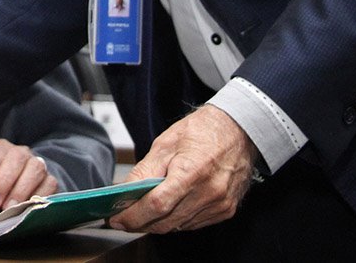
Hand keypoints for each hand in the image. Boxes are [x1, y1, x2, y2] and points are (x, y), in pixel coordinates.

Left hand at [0, 139, 58, 214]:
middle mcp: (20, 153)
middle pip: (14, 160)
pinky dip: (38, 196)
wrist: (23, 186)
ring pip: (34, 169)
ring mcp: (38, 165)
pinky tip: (27, 208)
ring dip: (20, 190)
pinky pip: (49, 184)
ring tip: (9, 209)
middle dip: (1, 183)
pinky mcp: (51, 180)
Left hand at [108, 105, 255, 233]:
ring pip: (179, 226)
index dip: (133, 216)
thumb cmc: (202, 131)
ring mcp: (219, 204)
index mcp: (192, 171)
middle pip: (166, 221)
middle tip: (123, 218)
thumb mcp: (165, 143)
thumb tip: (124, 192)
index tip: (116, 219)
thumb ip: (144, 171)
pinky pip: (194, 224)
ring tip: (142, 212)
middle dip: (140, 223)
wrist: (238, 129)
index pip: (156, 205)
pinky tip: (168, 210)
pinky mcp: (226, 210)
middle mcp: (209, 192)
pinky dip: (176, 220)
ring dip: (157, 223)